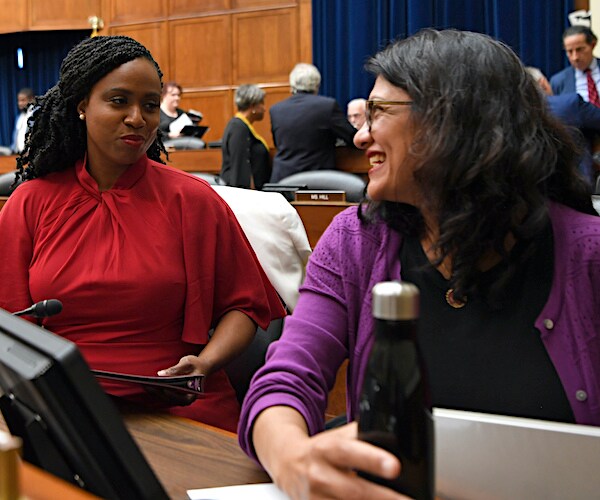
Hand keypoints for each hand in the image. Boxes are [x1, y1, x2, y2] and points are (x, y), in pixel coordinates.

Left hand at [152, 355, 204, 406]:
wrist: (203, 366)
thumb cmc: (196, 364)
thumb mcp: (188, 362)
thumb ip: (176, 368)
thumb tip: (160, 374)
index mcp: (195, 391)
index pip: (183, 397)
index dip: (173, 394)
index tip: (164, 389)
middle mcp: (188, 397)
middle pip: (172, 399)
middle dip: (160, 393)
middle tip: (149, 386)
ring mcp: (182, 397)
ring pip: (168, 399)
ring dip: (156, 393)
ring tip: (145, 385)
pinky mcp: (177, 395)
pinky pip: (166, 395)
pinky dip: (158, 391)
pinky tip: (149, 385)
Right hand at [270, 421, 407, 499]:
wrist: (287, 464)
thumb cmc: (320, 450)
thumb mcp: (337, 437)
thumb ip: (361, 436)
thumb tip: (393, 437)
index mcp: (327, 450)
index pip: (351, 453)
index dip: (373, 460)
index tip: (395, 467)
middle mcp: (320, 475)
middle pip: (355, 491)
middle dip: (383, 497)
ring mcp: (316, 498)